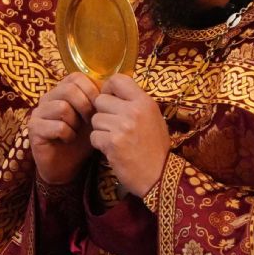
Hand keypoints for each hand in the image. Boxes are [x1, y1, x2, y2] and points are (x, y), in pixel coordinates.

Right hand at [28, 73, 98, 185]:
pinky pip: (57, 126)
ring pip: (62, 107)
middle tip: (89, 121)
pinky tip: (68, 140)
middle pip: (68, 89)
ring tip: (77, 131)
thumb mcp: (94, 118)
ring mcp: (38, 112)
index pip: (76, 77)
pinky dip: (68, 134)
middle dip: (85, 106)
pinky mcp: (34, 129)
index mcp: (61, 90)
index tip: (98, 108)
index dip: (91, 91)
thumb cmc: (81, 139)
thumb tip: (110, 88)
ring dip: (75, 122)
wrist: (66, 165)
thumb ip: (99, 102)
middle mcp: (47, 98)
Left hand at [89, 74, 168, 198]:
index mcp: (145, 101)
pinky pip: (94, 136)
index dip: (108, 89)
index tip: (110, 100)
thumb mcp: (153, 118)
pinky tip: (113, 150)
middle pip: (100, 100)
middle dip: (102, 113)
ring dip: (101, 130)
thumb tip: (113, 91)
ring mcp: (122, 126)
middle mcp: (134, 110)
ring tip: (116, 140)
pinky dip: (100, 144)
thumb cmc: (155, 147)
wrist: (159, 175)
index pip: (117, 79)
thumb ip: (135, 103)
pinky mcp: (113, 143)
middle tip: (113, 126)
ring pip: (95, 120)